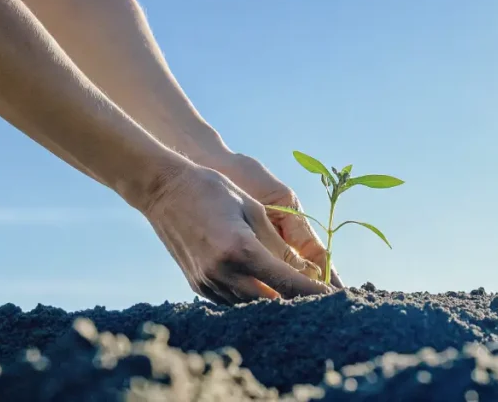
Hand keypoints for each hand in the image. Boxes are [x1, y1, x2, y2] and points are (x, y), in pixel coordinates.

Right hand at [135, 161, 329, 303]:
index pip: (288, 282)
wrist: (163, 189)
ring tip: (298, 299)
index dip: (314, 293)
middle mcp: (223, 272)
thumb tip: (306, 269)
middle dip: (298, 303)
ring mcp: (208, 282)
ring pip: (252, 307)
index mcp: (241, 249)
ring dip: (275, 304)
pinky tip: (266, 291)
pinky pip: (233, 301)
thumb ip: (278, 244)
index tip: (334, 298)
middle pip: (272, 302)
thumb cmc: (212, 190)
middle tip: (321, 302)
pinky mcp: (198, 285)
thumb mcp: (252, 210)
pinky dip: (252, 299)